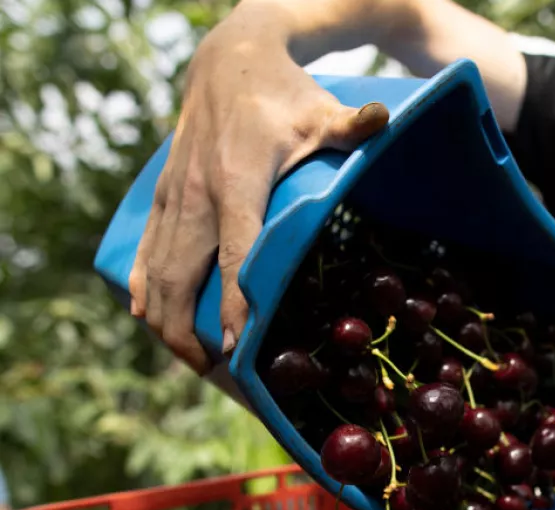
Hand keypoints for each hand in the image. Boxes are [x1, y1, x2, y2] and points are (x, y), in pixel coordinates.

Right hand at [129, 10, 389, 372]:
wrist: (227, 61)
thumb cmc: (283, 94)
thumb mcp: (320, 110)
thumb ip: (351, 125)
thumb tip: (382, 119)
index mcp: (237, 181)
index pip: (232, 254)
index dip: (231, 304)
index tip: (235, 348)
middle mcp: (196, 194)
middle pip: (179, 277)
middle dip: (187, 331)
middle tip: (214, 372)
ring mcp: (173, 196)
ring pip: (155, 271)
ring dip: (165, 320)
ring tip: (192, 361)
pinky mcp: (162, 195)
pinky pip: (143, 250)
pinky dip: (142, 287)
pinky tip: (147, 317)